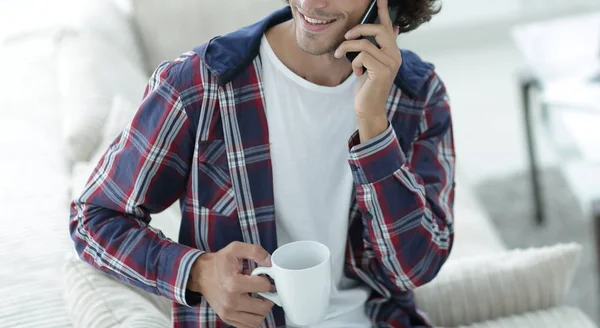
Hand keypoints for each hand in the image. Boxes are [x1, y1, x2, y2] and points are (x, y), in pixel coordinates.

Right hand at [187, 241, 274, 327]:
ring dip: (263, 310)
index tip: (265, 278)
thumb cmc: (220, 262)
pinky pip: (248, 326)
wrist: (201, 274)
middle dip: (269, 298)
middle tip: (265, 290)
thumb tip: (269, 262)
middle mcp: (231, 301)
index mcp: (233, 283)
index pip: (263, 287)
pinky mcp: (227, 318)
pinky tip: (252, 307)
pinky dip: (254, 318)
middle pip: (263, 307)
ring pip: (257, 320)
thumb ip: (255, 251)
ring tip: (259, 299)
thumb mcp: (236, 249)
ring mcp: (228, 312)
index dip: (268, 281)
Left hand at [334, 0, 401, 140]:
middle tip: (346, 37)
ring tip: (340, 55)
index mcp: (392, 52)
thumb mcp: (369, 65)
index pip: (388, 27)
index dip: (383, 12)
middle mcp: (395, 55)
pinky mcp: (383, 71)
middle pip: (378, 30)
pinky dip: (354, 63)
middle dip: (358, 29)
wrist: (368, 108)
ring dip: (348, 48)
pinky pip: (363, 56)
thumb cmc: (367, 86)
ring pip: (365, 43)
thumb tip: (386, 31)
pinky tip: (356, 73)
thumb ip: (374, 49)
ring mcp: (391, 63)